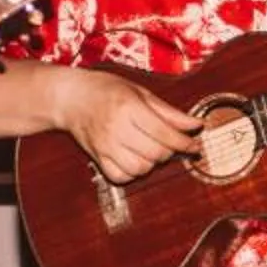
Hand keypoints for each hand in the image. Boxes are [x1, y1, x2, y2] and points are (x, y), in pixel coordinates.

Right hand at [68, 70, 202, 184]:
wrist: (70, 98)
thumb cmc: (106, 90)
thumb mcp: (140, 92)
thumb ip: (169, 112)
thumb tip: (196, 125)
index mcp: (129, 107)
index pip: (165, 133)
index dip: (184, 142)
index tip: (194, 145)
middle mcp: (116, 128)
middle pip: (156, 153)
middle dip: (170, 152)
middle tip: (170, 143)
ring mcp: (105, 145)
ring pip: (141, 168)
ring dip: (153, 163)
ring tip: (151, 150)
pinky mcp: (97, 157)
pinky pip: (121, 176)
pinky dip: (134, 172)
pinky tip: (135, 159)